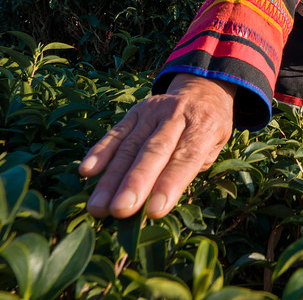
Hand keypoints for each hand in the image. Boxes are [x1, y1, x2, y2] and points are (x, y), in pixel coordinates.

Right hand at [80, 74, 235, 218]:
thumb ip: (191, 169)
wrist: (201, 91)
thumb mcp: (215, 145)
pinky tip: (87, 172)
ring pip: (129, 146)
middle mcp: (177, 116)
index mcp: (204, 126)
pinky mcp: (133, 112)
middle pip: (153, 151)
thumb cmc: (208, 129)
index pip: (186, 158)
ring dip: (111, 178)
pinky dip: (99, 152)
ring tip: (98, 207)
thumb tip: (158, 200)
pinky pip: (115, 133)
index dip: (170, 184)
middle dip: (136, 183)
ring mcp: (152, 112)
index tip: (154, 211)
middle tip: (120, 210)